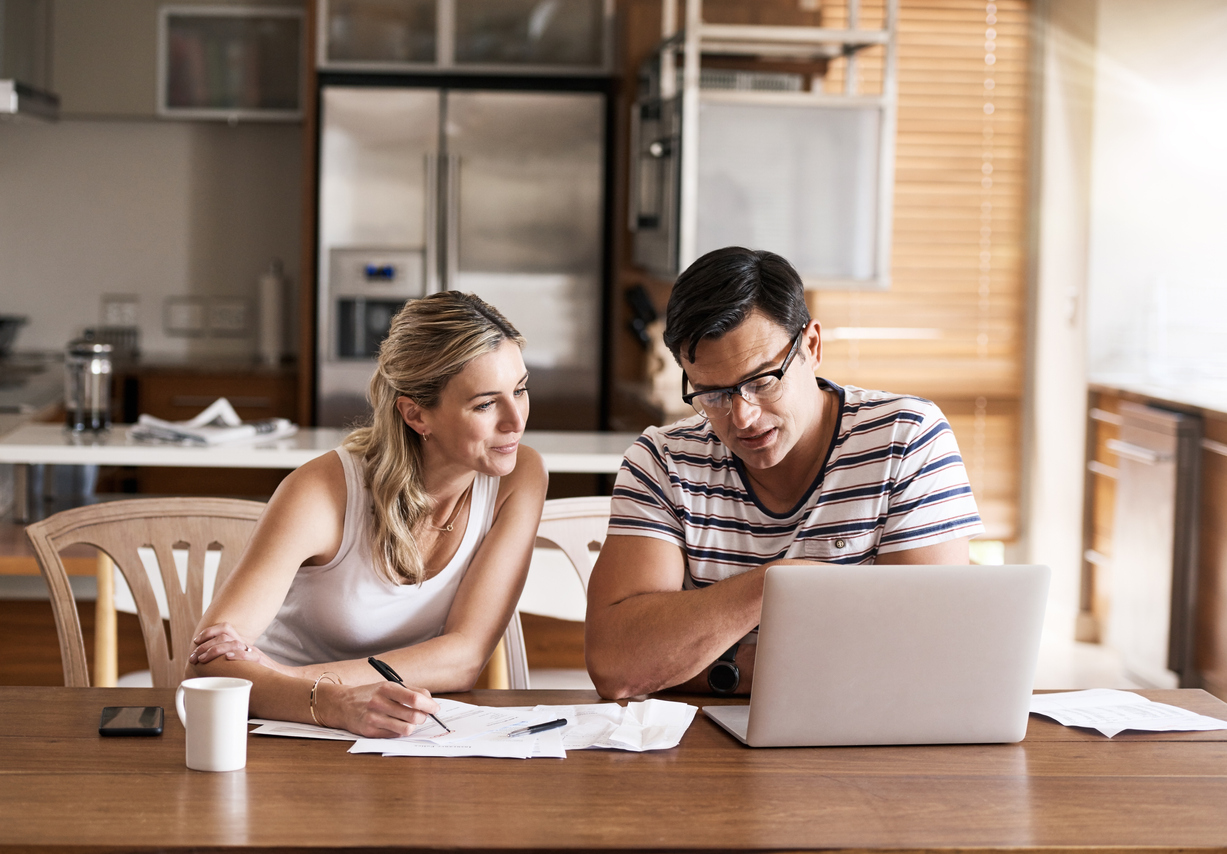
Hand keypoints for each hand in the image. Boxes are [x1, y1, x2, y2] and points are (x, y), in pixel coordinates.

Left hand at [189, 622, 284, 673]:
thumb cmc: (259, 675)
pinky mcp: (260, 662)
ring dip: (215, 650)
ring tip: (203, 659)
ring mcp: (253, 652)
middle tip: (193, 657)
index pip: (225, 628)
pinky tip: (228, 658)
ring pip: (232, 643)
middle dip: (205, 645)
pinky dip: (238, 655)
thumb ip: (229, 662)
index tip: (196, 641)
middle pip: (224, 635)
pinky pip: (249, 655)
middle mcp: (246, 645)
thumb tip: (206, 670)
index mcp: (241, 644)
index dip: (209, 631)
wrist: (282, 678)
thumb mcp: (242, 664)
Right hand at [320, 680, 441, 737]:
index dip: (429, 705)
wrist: (342, 704)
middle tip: (423, 716)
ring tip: (410, 721)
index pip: (415, 698)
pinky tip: (396, 725)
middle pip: (413, 716)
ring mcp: (374, 719)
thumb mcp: (388, 686)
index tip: (435, 709)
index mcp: (386, 688)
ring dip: (413, 726)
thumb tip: (430, 701)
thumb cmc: (370, 694)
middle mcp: (379, 703)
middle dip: (423, 717)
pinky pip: (395, 735)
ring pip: (406, 728)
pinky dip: (400, 731)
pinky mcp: (370, 732)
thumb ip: (411, 691)